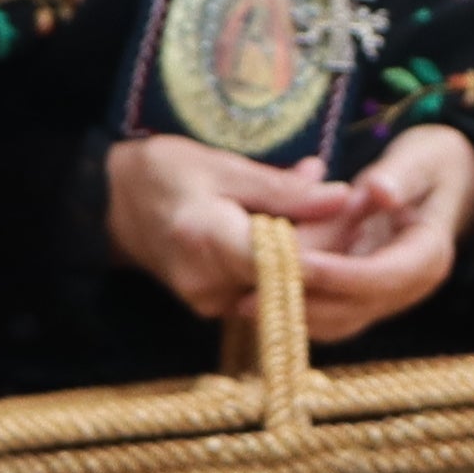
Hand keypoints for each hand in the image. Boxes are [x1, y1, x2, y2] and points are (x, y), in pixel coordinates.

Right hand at [106, 125, 473, 345]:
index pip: (288, 257)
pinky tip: (310, 226)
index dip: (333, 236)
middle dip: (334, 239)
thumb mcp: (222, 165)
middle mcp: (208, 284)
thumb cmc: (161, 173)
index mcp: (207, 240)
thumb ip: (283, 189)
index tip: (364, 206)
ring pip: (285, 284)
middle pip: (294, 275)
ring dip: (317, 248)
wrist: (107, 205)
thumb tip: (344, 194)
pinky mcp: (216, 307)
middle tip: (367, 200)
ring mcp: (210, 304)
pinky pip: (268, 287)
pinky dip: (291, 259)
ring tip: (346, 206)